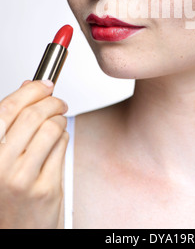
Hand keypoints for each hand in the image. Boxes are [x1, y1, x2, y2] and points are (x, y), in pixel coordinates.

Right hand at [0, 79, 68, 228]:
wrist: (15, 234)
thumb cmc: (7, 196)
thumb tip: (27, 87)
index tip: (43, 85)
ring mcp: (23, 179)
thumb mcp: (1, 156)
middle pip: (33, 115)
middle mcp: (0, 166)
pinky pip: (62, 146)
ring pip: (51, 128)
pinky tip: (58, 141)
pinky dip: (64, 137)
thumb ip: (11, 123)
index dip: (30, 90)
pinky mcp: (45, 189)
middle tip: (57, 101)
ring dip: (60, 118)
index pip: (7, 109)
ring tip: (58, 121)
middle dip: (52, 101)